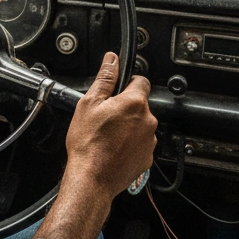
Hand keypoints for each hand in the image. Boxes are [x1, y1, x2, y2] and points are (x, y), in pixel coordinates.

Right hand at [63, 52, 157, 198]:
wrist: (92, 179)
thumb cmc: (88, 144)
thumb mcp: (89, 104)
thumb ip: (105, 79)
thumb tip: (112, 60)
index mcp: (134, 103)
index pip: (141, 81)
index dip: (128, 83)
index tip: (117, 91)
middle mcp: (148, 120)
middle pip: (140, 105)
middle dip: (125, 107)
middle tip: (105, 117)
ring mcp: (149, 140)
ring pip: (140, 124)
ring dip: (129, 126)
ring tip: (108, 135)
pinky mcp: (148, 157)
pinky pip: (140, 143)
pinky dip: (130, 144)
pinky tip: (114, 148)